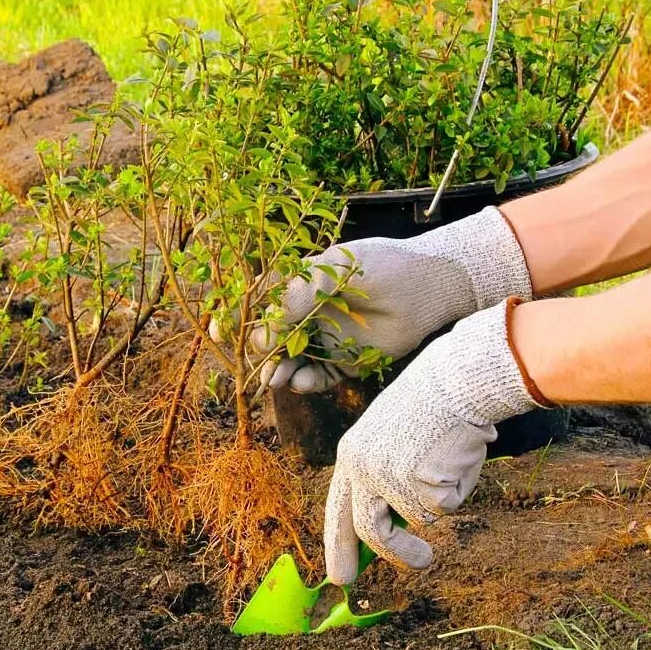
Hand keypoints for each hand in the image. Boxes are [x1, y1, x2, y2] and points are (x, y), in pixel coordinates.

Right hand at [257, 206, 532, 392]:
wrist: (430, 286)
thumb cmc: (381, 267)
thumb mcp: (332, 273)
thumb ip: (296, 298)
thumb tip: (263, 330)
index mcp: (301, 284)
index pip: (260, 302)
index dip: (238, 318)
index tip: (221, 332)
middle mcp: (310, 312)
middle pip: (272, 337)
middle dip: (258, 352)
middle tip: (253, 364)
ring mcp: (328, 337)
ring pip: (293, 360)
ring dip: (279, 370)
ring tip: (275, 379)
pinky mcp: (348, 361)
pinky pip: (319, 376)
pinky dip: (306, 381)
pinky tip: (300, 382)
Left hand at [322, 299, 546, 583]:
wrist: (454, 380)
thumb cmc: (430, 410)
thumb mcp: (391, 441)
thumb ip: (384, 481)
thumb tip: (391, 531)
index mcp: (350, 455)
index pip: (337, 509)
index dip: (338, 545)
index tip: (340, 576)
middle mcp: (362, 468)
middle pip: (368, 530)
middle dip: (392, 556)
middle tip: (419, 562)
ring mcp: (389, 477)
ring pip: (414, 522)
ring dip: (435, 513)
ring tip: (447, 483)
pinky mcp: (419, 483)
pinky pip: (443, 507)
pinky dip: (457, 490)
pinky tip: (456, 458)